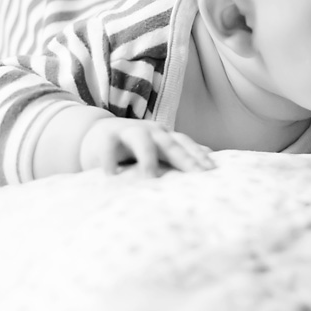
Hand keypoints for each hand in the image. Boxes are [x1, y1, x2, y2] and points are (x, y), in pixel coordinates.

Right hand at [80, 117, 215, 177]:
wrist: (98, 133)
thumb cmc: (134, 147)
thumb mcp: (159, 150)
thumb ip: (180, 154)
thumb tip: (210, 157)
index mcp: (165, 136)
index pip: (186, 144)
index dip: (199, 156)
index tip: (212, 172)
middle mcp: (151, 131)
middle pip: (170, 143)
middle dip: (184, 159)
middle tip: (196, 175)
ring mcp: (129, 131)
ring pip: (142, 141)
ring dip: (147, 159)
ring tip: (150, 179)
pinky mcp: (106, 136)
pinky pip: (108, 147)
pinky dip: (110, 161)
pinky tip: (112, 176)